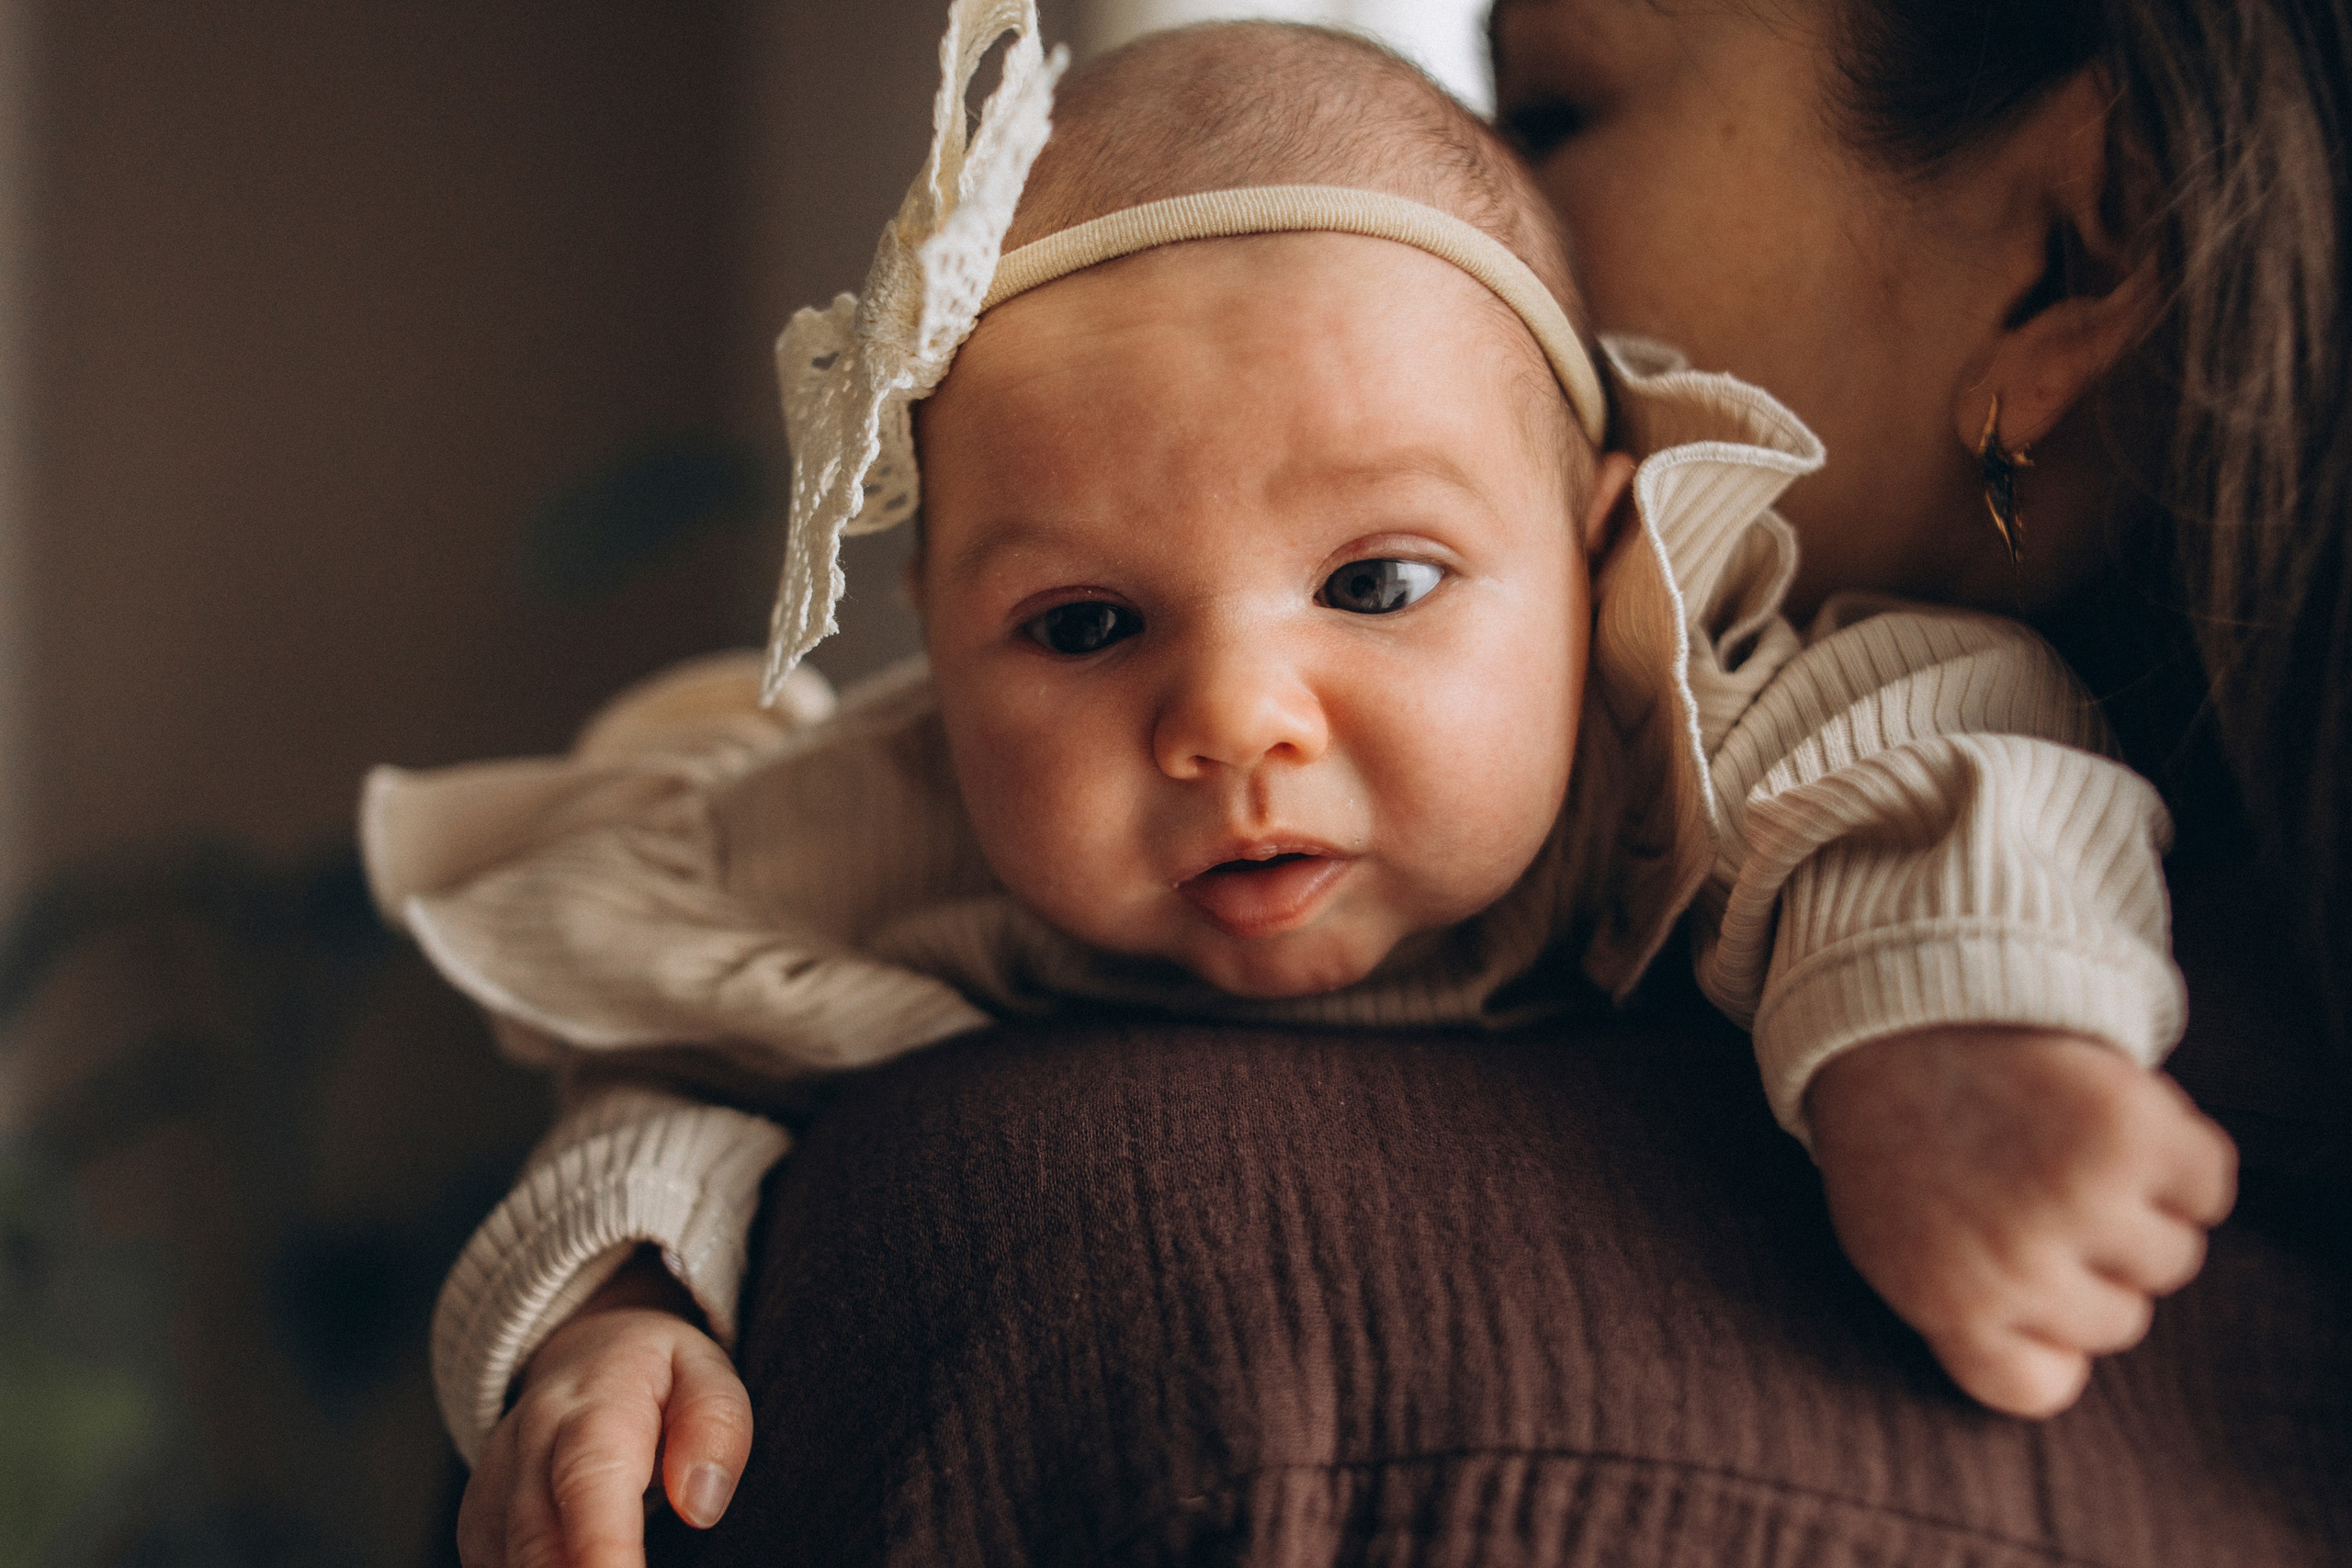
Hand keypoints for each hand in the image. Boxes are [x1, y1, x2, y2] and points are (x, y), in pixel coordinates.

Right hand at [456, 1247, 752, 1567]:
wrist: (582, 1353)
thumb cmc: (658, 1374)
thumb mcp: (706, 1372)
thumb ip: (715, 1427)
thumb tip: (700, 1505)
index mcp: (592, 1406)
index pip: (591, 1482)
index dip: (603, 1551)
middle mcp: (526, 1447)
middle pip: (540, 1544)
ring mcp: (492, 1489)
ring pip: (511, 1565)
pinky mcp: (479, 1525)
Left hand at [1806, 1028, 2236, 1417]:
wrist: (1889, 1010)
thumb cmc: (1896, 1133)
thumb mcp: (1891, 1242)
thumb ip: (1970, 1313)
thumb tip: (2066, 1359)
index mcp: (1951, 1303)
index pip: (2040, 1387)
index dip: (2042, 1335)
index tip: (2020, 1280)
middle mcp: (2020, 1268)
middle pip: (2121, 1320)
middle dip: (2089, 1262)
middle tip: (2035, 1189)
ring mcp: (2081, 1201)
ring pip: (2172, 1258)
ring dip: (2141, 1207)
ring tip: (2069, 1149)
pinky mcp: (2133, 1134)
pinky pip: (2208, 1187)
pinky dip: (2180, 1156)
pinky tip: (2113, 1121)